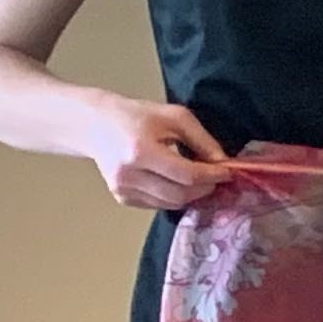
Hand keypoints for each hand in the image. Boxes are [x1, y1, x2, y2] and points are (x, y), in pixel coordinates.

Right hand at [88, 97, 227, 211]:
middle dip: (204, 188)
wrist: (95, 125)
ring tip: (198, 179)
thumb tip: (224, 163)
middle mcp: (129, 175)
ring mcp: (123, 190)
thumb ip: (202, 140)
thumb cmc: (137, 116)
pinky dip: (174, 197)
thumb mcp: (174, 117)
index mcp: (141, 151)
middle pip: (180, 194)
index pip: (186, 175)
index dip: (212, 176)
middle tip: (216, 178)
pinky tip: (177, 182)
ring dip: (191, 195)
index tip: (227, 172)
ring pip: (171, 203)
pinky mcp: (122, 198)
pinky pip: (158, 204)